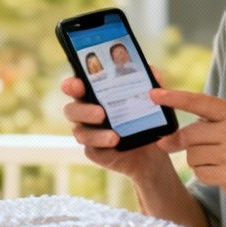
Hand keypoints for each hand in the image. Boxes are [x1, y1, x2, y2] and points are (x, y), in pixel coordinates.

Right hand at [58, 73, 177, 179]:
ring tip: (114, 137)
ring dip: (96, 135)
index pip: (74, 87)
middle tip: (101, 114)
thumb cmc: (145, 114)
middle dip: (83, 111)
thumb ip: (150, 82)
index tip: (78, 85)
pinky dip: (103, 149)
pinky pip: (93, 151)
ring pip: (81, 134)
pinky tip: (115, 147)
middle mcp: (85, 113)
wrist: (154, 147)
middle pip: (71, 110)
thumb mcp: (151, 97)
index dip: (71, 85)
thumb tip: (154, 74)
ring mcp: (88, 133)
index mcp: (93, 94)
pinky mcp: (95, 152)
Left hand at [150, 88, 225, 216]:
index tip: (153, 95)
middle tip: (194, 149)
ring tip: (222, 162)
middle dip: (185, 143)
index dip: (173, 98)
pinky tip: (225, 175)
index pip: (199, 102)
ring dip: (199, 161)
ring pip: (192, 155)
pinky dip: (206, 175)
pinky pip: (200, 173)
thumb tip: (174, 134)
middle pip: (189, 133)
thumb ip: (216, 123)